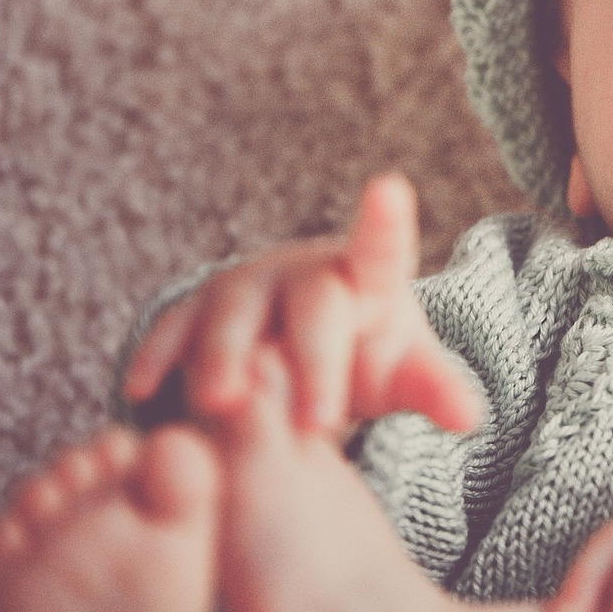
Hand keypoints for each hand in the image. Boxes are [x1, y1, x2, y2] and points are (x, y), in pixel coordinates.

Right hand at [120, 173, 484, 438]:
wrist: (296, 345)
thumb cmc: (361, 352)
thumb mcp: (402, 372)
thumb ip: (432, 388)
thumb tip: (471, 417)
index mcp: (368, 278)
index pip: (382, 250)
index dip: (385, 222)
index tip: (390, 189)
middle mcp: (305, 272)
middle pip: (314, 307)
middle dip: (316, 362)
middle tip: (318, 422)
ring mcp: (245, 287)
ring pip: (235, 315)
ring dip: (228, 358)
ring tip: (225, 405)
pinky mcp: (193, 311)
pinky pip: (174, 330)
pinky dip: (160, 358)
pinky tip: (141, 390)